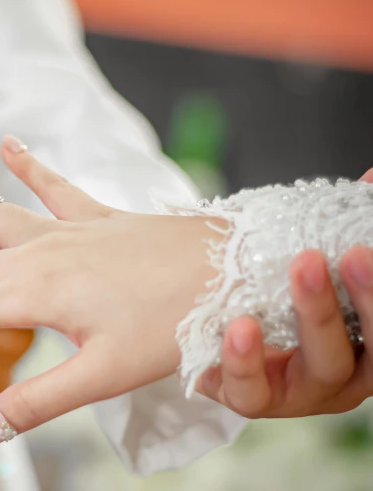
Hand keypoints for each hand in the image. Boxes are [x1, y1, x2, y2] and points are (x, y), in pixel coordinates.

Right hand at [0, 137, 218, 444]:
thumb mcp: (107, 374)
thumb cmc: (176, 322)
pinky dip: (30, 168)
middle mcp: (33, 254)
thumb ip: (40, 400)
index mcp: (30, 294)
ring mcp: (61, 230)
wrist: (232, 268)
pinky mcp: (92, 217)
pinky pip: (53, 188)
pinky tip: (10, 145)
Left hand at [198, 167, 372, 417]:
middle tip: (331, 256)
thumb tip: (371, 180)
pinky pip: (250, 391)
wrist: (221, 334)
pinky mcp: (252, 399)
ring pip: (318, 371)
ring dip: (312, 319)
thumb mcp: (315, 266)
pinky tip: (238, 327)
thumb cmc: (280, 299)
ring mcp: (301, 393)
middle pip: (367, 350)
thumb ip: (345, 229)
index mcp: (369, 345)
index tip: (364, 248)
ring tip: (297, 273)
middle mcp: (346, 376)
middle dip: (357, 301)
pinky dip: (243, 362)